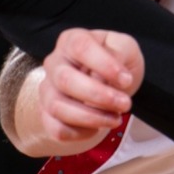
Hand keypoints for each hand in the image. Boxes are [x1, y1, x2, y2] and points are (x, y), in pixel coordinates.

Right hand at [34, 28, 142, 151]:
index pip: (81, 47)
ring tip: (115, 118)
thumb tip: (109, 78)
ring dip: (91, 117)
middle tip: (125, 103)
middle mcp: (54, 63)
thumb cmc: (116, 60)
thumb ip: (119, 55)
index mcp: (72, 40)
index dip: (104, 64)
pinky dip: (80, 133)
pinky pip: (57, 129)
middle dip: (99, 96)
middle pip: (65, 80)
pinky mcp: (48, 114)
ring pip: (58, 107)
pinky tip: (97, 127)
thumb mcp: (125, 48)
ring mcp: (47, 89)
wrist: (110, 82)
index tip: (126, 79)